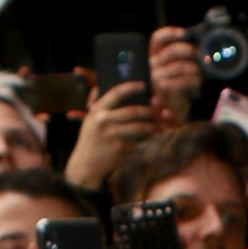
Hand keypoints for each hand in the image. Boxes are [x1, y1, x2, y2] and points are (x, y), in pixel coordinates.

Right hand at [64, 76, 159, 191]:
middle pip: (133, 111)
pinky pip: (139, 140)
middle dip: (149, 110)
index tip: (143, 85)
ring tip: (160, 125)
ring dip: (153, 126)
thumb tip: (101, 85)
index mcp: (97, 110)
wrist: (87, 164)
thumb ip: (97, 102)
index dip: (131, 87)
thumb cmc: (91, 138)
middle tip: (158, 109)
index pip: (116, 93)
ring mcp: (113, 135)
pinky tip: (153, 136)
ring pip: (140, 127)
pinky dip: (148, 138)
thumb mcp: (90, 118)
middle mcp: (104, 121)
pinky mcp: (121, 149)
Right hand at [148, 24, 204, 126]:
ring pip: (179, 65)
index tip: (183, 33)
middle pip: (171, 51)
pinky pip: (182, 80)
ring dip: (194, 68)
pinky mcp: (164, 89)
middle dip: (189, 51)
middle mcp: (153, 65)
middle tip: (200, 55)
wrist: (170, 111)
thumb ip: (181, 57)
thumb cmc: (176, 88)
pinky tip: (198, 82)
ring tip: (200, 72)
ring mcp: (157, 77)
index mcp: (154, 56)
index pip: (157, 39)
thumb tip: (198, 47)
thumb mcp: (176, 69)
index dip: (169, 33)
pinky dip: (193, 79)